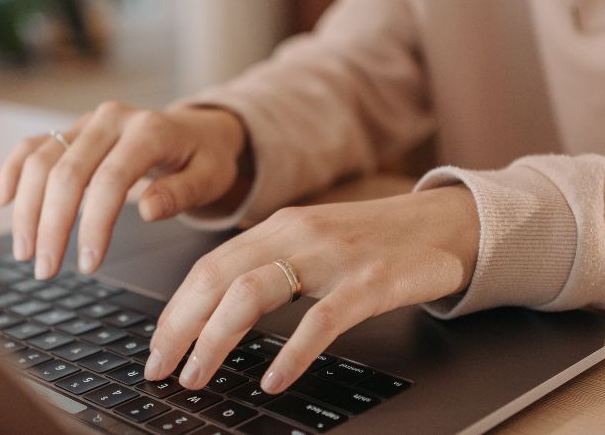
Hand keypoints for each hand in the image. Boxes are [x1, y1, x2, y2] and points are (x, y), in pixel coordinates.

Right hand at [0, 102, 246, 277]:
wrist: (197, 131)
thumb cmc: (204, 159)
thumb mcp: (210, 178)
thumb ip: (181, 193)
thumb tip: (148, 209)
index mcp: (149, 130)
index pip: (111, 180)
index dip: (94, 225)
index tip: (88, 264)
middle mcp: (111, 119)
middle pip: (66, 172)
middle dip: (51, 225)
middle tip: (45, 269)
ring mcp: (86, 122)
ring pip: (41, 160)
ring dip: (27, 209)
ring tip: (25, 252)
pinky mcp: (71, 130)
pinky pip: (32, 146)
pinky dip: (13, 171)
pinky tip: (3, 201)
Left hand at [144, 186, 480, 393]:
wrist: (448, 224)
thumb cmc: (377, 242)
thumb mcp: (315, 244)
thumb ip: (272, 268)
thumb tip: (218, 316)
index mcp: (279, 227)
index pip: (208, 267)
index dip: (175, 310)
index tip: (156, 347)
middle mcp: (298, 235)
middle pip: (217, 278)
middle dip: (179, 327)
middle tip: (160, 369)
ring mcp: (334, 257)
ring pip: (254, 292)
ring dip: (216, 339)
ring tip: (198, 376)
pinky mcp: (371, 281)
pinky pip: (322, 320)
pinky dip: (291, 353)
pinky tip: (274, 380)